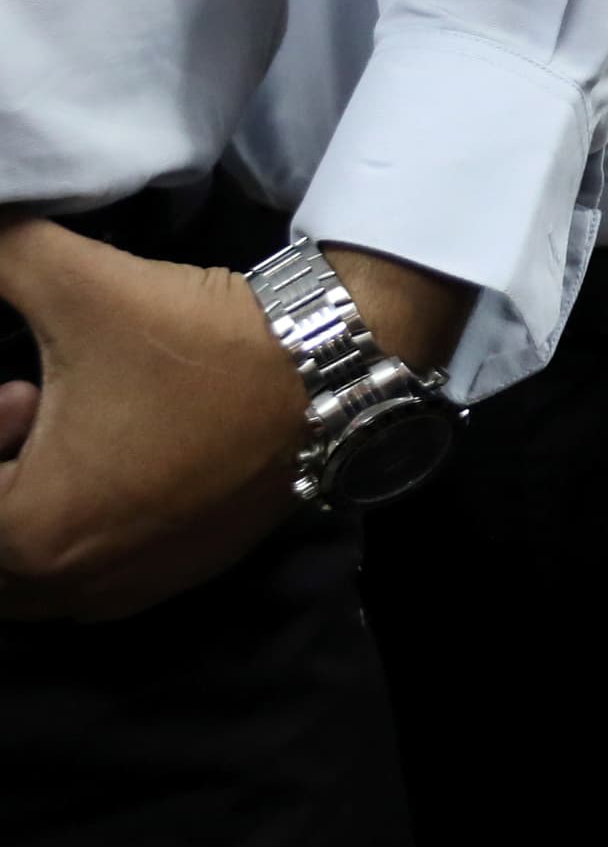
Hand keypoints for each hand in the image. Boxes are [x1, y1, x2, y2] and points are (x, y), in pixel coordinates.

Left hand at [0, 221, 303, 619]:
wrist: (335, 371)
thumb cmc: (199, 344)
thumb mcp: (79, 285)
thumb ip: (1, 258)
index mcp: (30, 533)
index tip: (17, 386)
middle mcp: (72, 584)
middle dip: (2, 478)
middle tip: (35, 407)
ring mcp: (132, 588)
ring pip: (33, 580)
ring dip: (33, 516)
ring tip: (74, 442)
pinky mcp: (182, 576)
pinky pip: (92, 586)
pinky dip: (82, 540)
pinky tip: (117, 471)